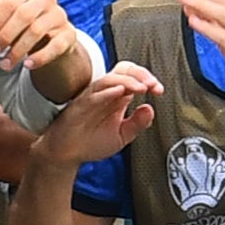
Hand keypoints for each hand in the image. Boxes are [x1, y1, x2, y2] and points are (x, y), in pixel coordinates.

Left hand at [0, 0, 78, 73]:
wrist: (47, 33)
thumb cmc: (18, 20)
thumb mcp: (3, 12)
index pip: (10, 2)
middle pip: (24, 15)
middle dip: (6, 35)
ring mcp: (59, 14)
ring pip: (37, 31)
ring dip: (18, 50)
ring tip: (5, 64)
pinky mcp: (69, 33)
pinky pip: (56, 46)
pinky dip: (40, 57)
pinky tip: (27, 65)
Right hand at [37, 63, 163, 165]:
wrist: (66, 154)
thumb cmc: (89, 142)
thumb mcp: (122, 136)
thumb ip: (137, 124)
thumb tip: (150, 109)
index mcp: (116, 97)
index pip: (133, 76)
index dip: (147, 79)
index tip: (158, 90)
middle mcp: (104, 93)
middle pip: (122, 70)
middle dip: (141, 74)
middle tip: (152, 86)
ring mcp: (91, 98)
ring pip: (109, 79)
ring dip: (128, 81)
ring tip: (141, 88)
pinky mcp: (79, 106)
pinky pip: (93, 95)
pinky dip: (106, 92)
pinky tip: (119, 92)